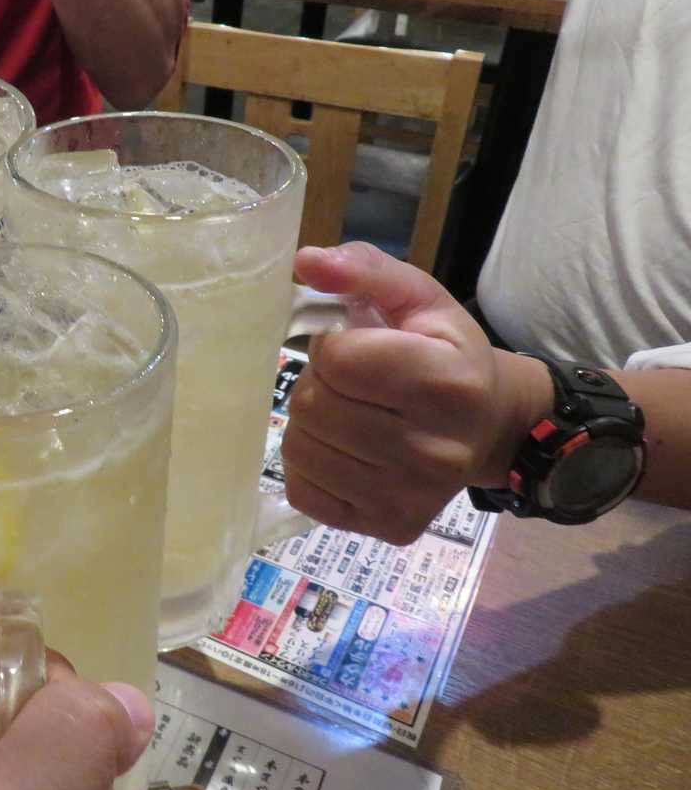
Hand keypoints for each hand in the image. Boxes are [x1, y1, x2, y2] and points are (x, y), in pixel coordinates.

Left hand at [281, 242, 551, 543]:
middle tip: (350, 384)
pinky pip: (303, 490)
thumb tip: (306, 261)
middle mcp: (434, 450)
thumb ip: (364, 269)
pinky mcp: (388, 528)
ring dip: (309, 424)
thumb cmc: (446, 355)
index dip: (333, 346)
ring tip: (347, 413)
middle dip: (318, 384)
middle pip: (313, 407)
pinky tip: (344, 450)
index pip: (337, 360)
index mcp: (446, 383)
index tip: (357, 347)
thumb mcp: (418, 298)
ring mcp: (411, 496)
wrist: (490, 426)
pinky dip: (310, 464)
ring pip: (300, 449)